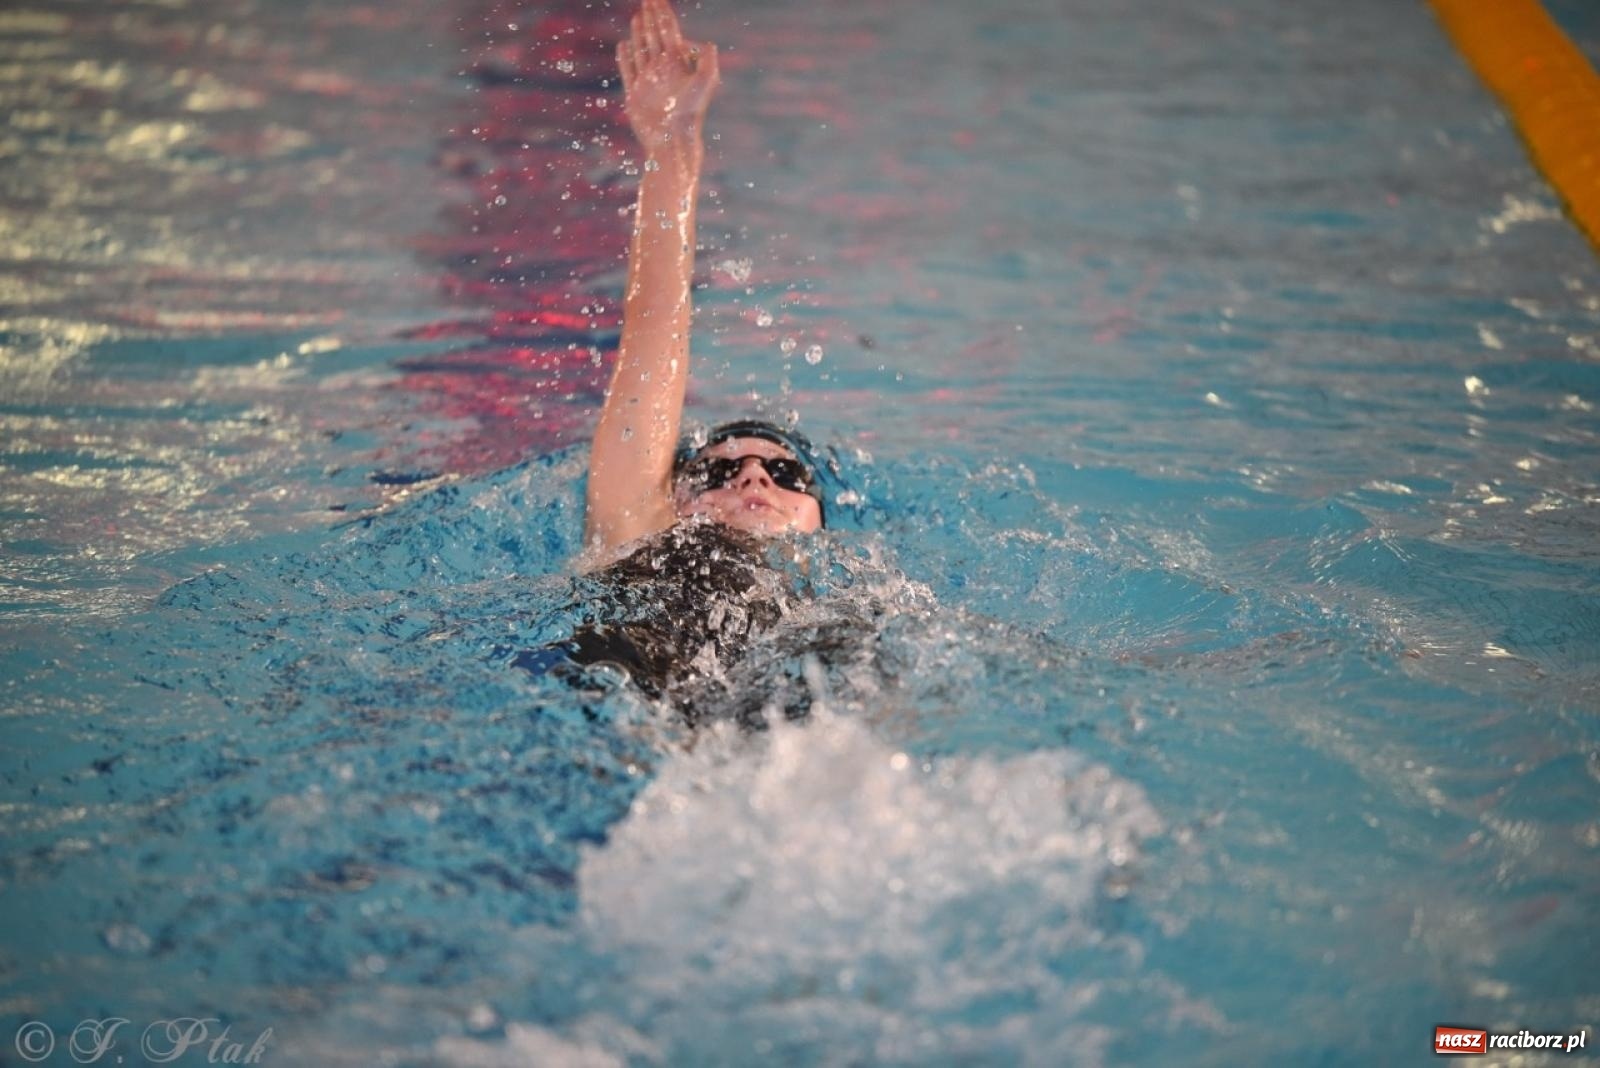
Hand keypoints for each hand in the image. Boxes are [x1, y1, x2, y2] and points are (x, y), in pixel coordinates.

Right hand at [616, 0, 719, 158]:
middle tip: (647, 0)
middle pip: (655, 36)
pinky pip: (628, 69)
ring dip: (639, 33)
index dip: (663, 14)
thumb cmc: (690, 113)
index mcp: (677, 63)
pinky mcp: (635, 93)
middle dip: (651, 17)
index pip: (669, 31)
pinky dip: (625, 56)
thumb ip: (708, 61)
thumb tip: (708, 43)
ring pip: (642, 49)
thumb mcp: (704, 83)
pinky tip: (623, 45)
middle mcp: (663, 69)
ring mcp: (648, 80)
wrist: (672, 139)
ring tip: (637, 17)